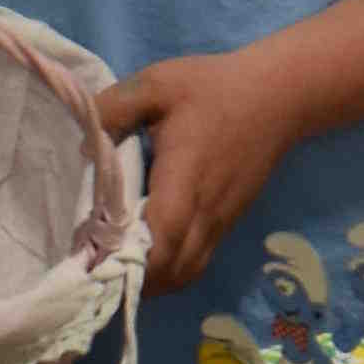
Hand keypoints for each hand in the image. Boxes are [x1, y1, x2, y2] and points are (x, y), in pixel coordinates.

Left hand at [103, 50, 301, 291]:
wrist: (280, 95)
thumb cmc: (215, 88)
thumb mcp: (158, 83)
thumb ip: (115, 108)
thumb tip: (83, 146)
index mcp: (184, 180)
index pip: (162, 240)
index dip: (128, 261)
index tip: (92, 260)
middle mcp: (205, 211)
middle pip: (172, 271)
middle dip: (133, 279)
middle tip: (96, 265)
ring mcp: (220, 221)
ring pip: (186, 273)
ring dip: (154, 280)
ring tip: (119, 265)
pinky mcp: (228, 220)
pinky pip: (197, 261)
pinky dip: (171, 269)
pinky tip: (148, 252)